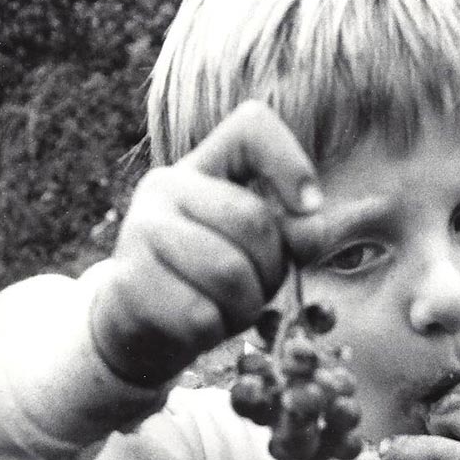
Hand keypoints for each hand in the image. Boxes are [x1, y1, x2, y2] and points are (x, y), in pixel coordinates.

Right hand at [89, 101, 322, 386]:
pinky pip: (203, 315)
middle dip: (272, 269)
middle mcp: (164, 187)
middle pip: (254, 221)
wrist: (134, 328)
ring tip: (226, 310)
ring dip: (245, 307)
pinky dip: (214, 331)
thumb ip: (291, 235)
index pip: (251, 128)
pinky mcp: (131, 283)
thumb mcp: (253, 253)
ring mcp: (141, 232)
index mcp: (199, 168)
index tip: (311, 206)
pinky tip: (198, 326)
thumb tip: (328, 225)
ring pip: (230, 273)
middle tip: (254, 290)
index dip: (291, 163)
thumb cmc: (205, 284)